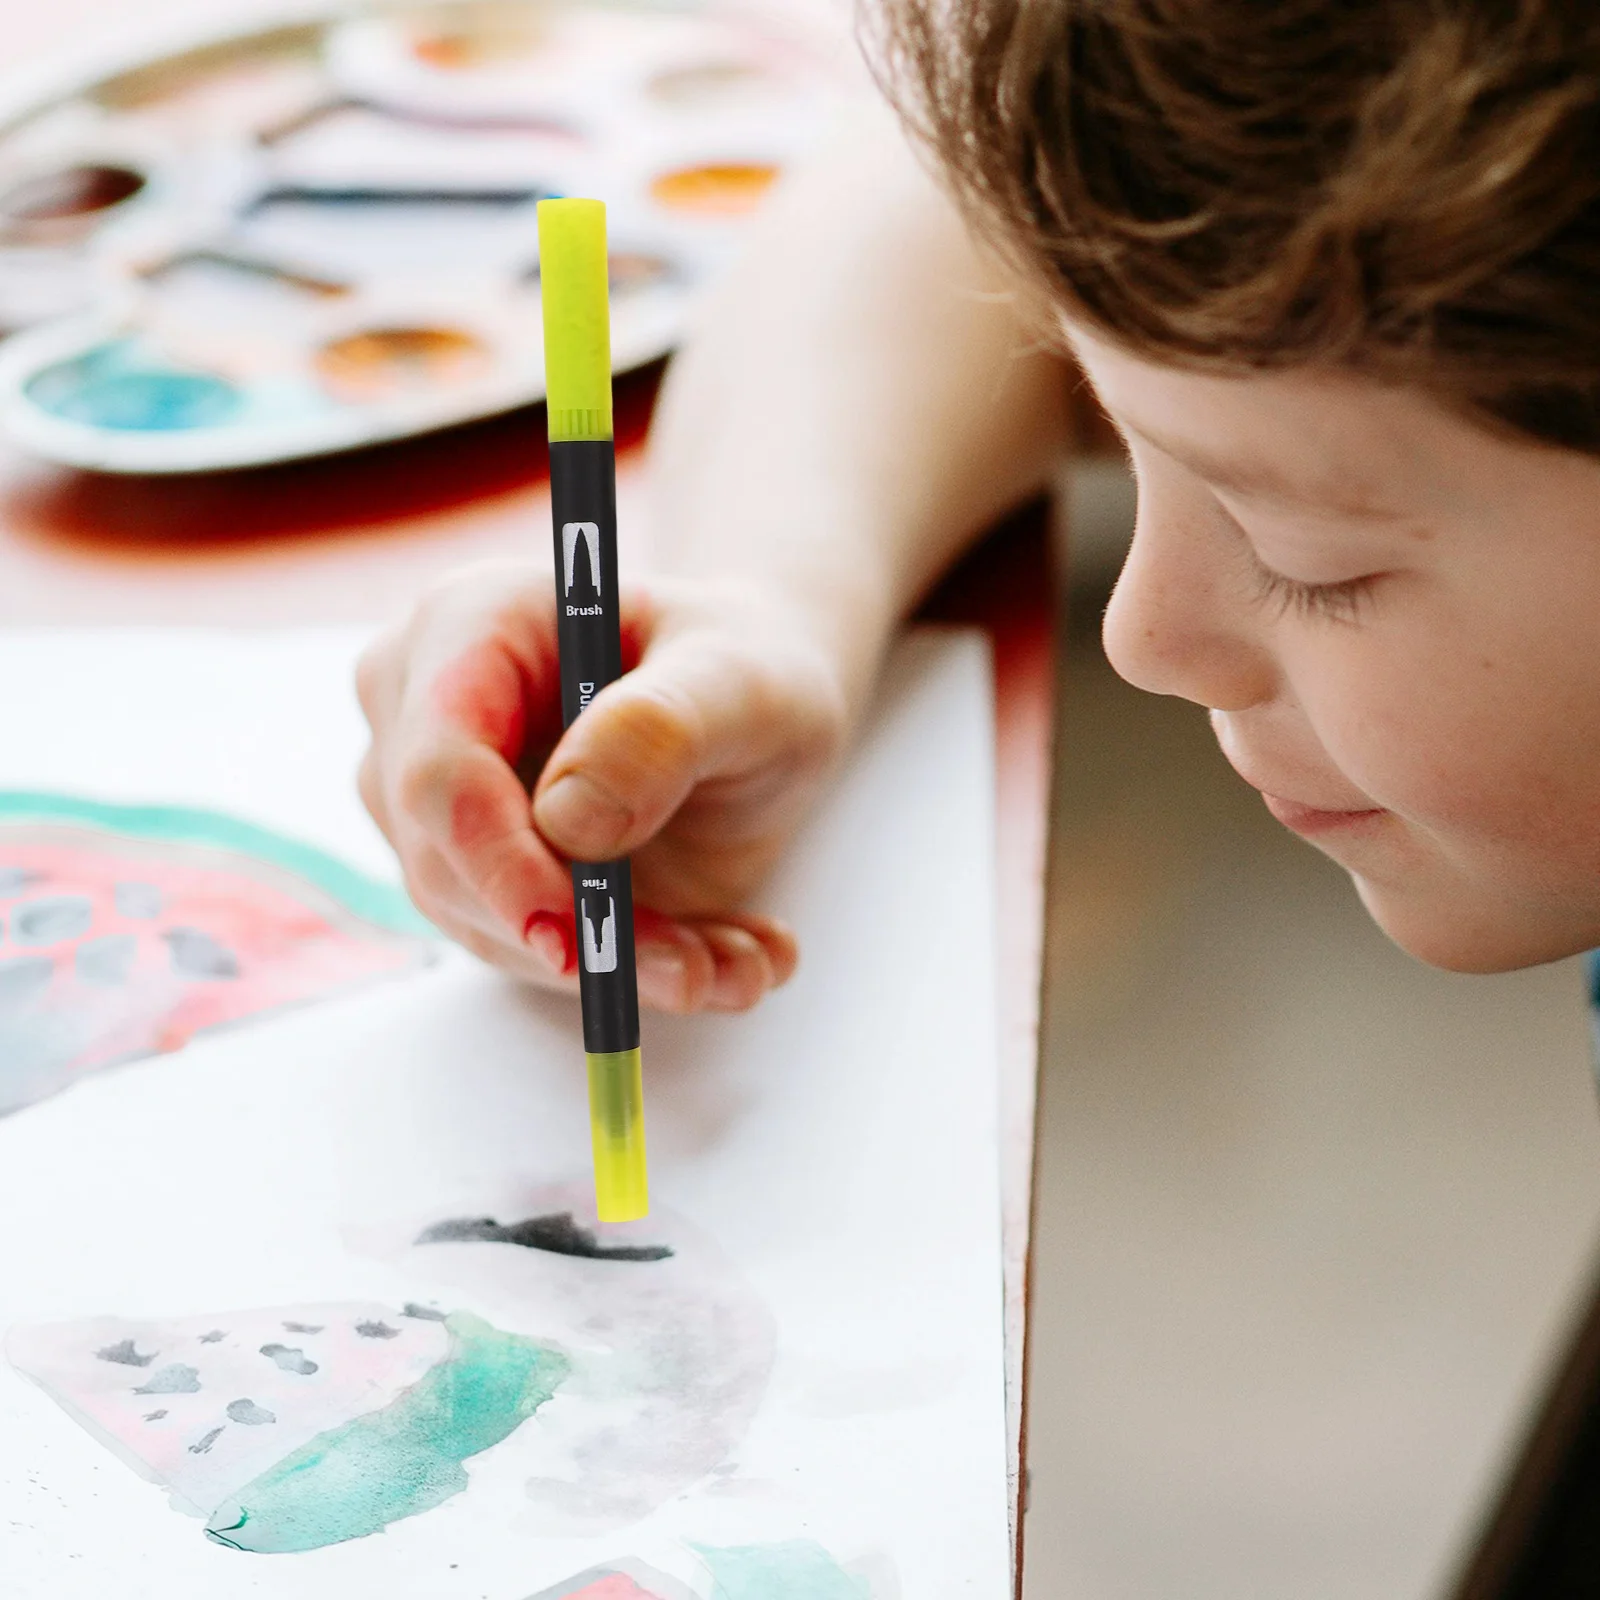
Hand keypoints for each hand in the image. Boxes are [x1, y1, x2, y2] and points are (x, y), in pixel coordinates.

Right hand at [356, 561, 847, 1011]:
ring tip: (742, 960)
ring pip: (489, 927)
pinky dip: (634, 973)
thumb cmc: (744, 666)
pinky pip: (534, 953)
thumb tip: (567, 820)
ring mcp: (444, 807)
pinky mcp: (486, 878)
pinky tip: (727, 957)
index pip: (438, 767)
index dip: (498, 862)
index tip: (577, 936)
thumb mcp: (740, 679)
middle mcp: (427, 716)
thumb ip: (659, 729)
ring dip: (620, 966)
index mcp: (469, 626)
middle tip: (702, 968)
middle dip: (579, 934)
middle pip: (449, 863)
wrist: (758, 708)